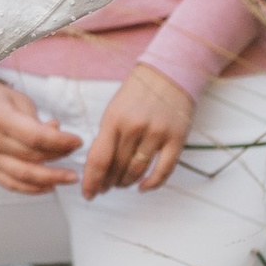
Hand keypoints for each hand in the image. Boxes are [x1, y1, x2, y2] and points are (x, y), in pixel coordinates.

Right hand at [0, 74, 82, 193]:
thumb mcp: (19, 101)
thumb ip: (38, 121)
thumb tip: (58, 135)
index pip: (35, 136)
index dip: (60, 142)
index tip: (77, 141)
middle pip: (32, 157)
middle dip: (59, 158)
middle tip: (78, 157)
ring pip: (24, 175)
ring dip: (51, 179)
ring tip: (71, 178)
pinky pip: (12, 184)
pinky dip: (33, 189)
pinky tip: (51, 186)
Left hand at [79, 63, 192, 197]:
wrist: (170, 73)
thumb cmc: (138, 93)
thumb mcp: (115, 109)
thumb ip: (107, 136)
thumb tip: (98, 166)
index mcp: (114, 119)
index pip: (99, 158)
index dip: (91, 180)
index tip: (88, 193)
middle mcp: (134, 127)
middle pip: (117, 167)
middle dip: (108, 182)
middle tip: (104, 188)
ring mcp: (157, 133)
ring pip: (137, 171)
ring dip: (126, 182)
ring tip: (121, 184)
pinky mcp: (176, 138)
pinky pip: (163, 170)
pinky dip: (152, 184)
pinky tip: (143, 188)